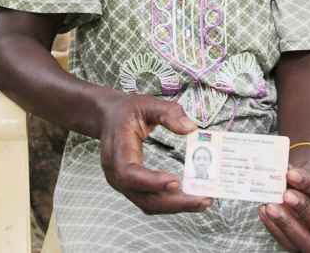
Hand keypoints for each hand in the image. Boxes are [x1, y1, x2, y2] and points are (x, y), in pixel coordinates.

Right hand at [97, 93, 212, 214]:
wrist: (107, 117)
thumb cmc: (126, 111)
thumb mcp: (146, 103)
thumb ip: (169, 112)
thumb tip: (190, 128)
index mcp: (118, 147)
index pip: (128, 172)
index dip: (151, 181)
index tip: (176, 182)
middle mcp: (115, 170)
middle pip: (142, 196)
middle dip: (174, 202)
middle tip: (202, 199)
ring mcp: (121, 182)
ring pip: (147, 203)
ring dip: (175, 206)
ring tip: (202, 201)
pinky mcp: (130, 187)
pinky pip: (149, 201)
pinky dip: (170, 204)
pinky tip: (189, 199)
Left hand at [258, 160, 309, 252]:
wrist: (306, 187)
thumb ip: (302, 174)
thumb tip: (284, 173)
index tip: (292, 174)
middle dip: (306, 211)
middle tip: (285, 195)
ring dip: (289, 226)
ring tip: (271, 206)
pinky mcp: (305, 248)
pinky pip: (291, 246)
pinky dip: (276, 230)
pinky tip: (265, 211)